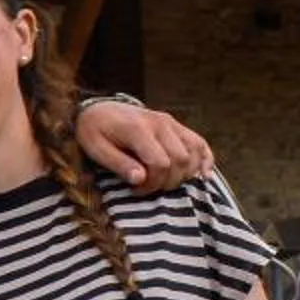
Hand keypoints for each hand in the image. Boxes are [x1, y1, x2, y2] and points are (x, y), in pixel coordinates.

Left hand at [76, 100, 214, 190]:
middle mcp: (159, 123)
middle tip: (148, 189)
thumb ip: (118, 164)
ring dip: (184, 174)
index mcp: (137, 129)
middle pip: (180, 160)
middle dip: (167, 182)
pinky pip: (199, 142)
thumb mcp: (96, 149)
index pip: (160, 163)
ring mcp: (170, 122)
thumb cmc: (94, 131)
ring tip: (164, 182)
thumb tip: (140, 179)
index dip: (153, 184)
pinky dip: (205, 160)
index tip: (136, 190)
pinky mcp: (175, 125)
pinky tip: (203, 175)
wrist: (98, 109)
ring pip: (193, 153)